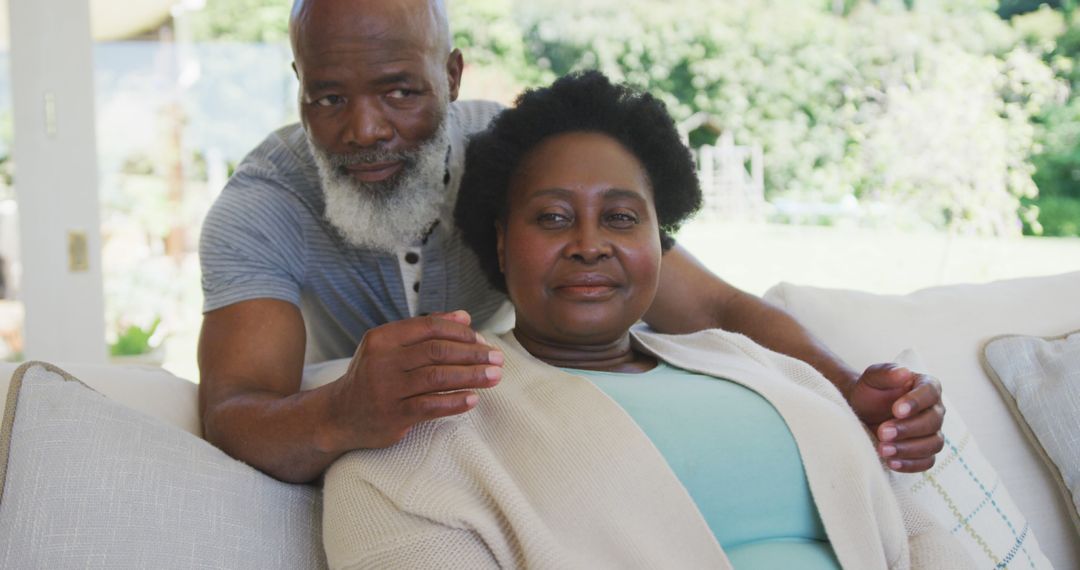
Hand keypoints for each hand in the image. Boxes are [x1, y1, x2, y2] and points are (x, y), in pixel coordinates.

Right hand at [327, 310, 502, 449]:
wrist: (338, 415)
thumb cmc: (373, 377)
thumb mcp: (390, 348)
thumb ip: (425, 331)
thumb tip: (464, 317)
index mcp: (383, 338)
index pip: (430, 327)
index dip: (461, 333)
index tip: (482, 341)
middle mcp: (382, 361)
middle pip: (437, 351)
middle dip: (472, 354)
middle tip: (497, 359)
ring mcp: (386, 389)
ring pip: (437, 377)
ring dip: (471, 376)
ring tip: (494, 377)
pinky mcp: (393, 415)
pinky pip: (431, 406)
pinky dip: (455, 402)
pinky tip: (473, 399)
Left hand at [844, 364, 944, 472]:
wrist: (861, 411)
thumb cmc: (870, 391)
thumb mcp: (872, 377)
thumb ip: (886, 372)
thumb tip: (903, 372)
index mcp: (927, 386)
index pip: (930, 393)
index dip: (916, 402)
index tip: (896, 410)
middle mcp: (934, 409)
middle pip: (933, 422)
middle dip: (907, 429)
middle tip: (882, 432)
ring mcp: (932, 432)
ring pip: (933, 444)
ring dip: (908, 449)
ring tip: (883, 449)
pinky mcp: (924, 451)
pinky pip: (927, 462)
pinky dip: (911, 464)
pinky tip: (891, 462)